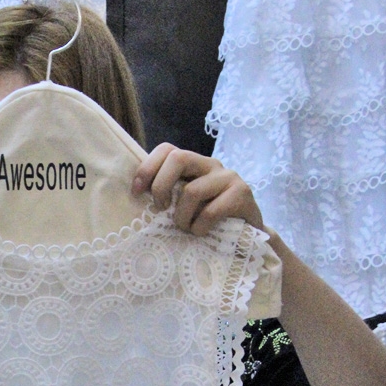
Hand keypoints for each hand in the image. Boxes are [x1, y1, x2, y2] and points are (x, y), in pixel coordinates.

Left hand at [132, 144, 264, 235]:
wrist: (248, 236)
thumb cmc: (210, 221)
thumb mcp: (186, 206)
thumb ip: (169, 196)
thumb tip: (137, 196)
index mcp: (194, 165)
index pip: (167, 149)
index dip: (147, 168)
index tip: (136, 192)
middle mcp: (211, 164)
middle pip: (178, 157)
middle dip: (161, 186)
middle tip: (161, 209)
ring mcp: (228, 177)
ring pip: (192, 191)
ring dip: (182, 217)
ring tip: (186, 229)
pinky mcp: (242, 193)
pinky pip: (210, 211)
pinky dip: (200, 227)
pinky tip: (201, 233)